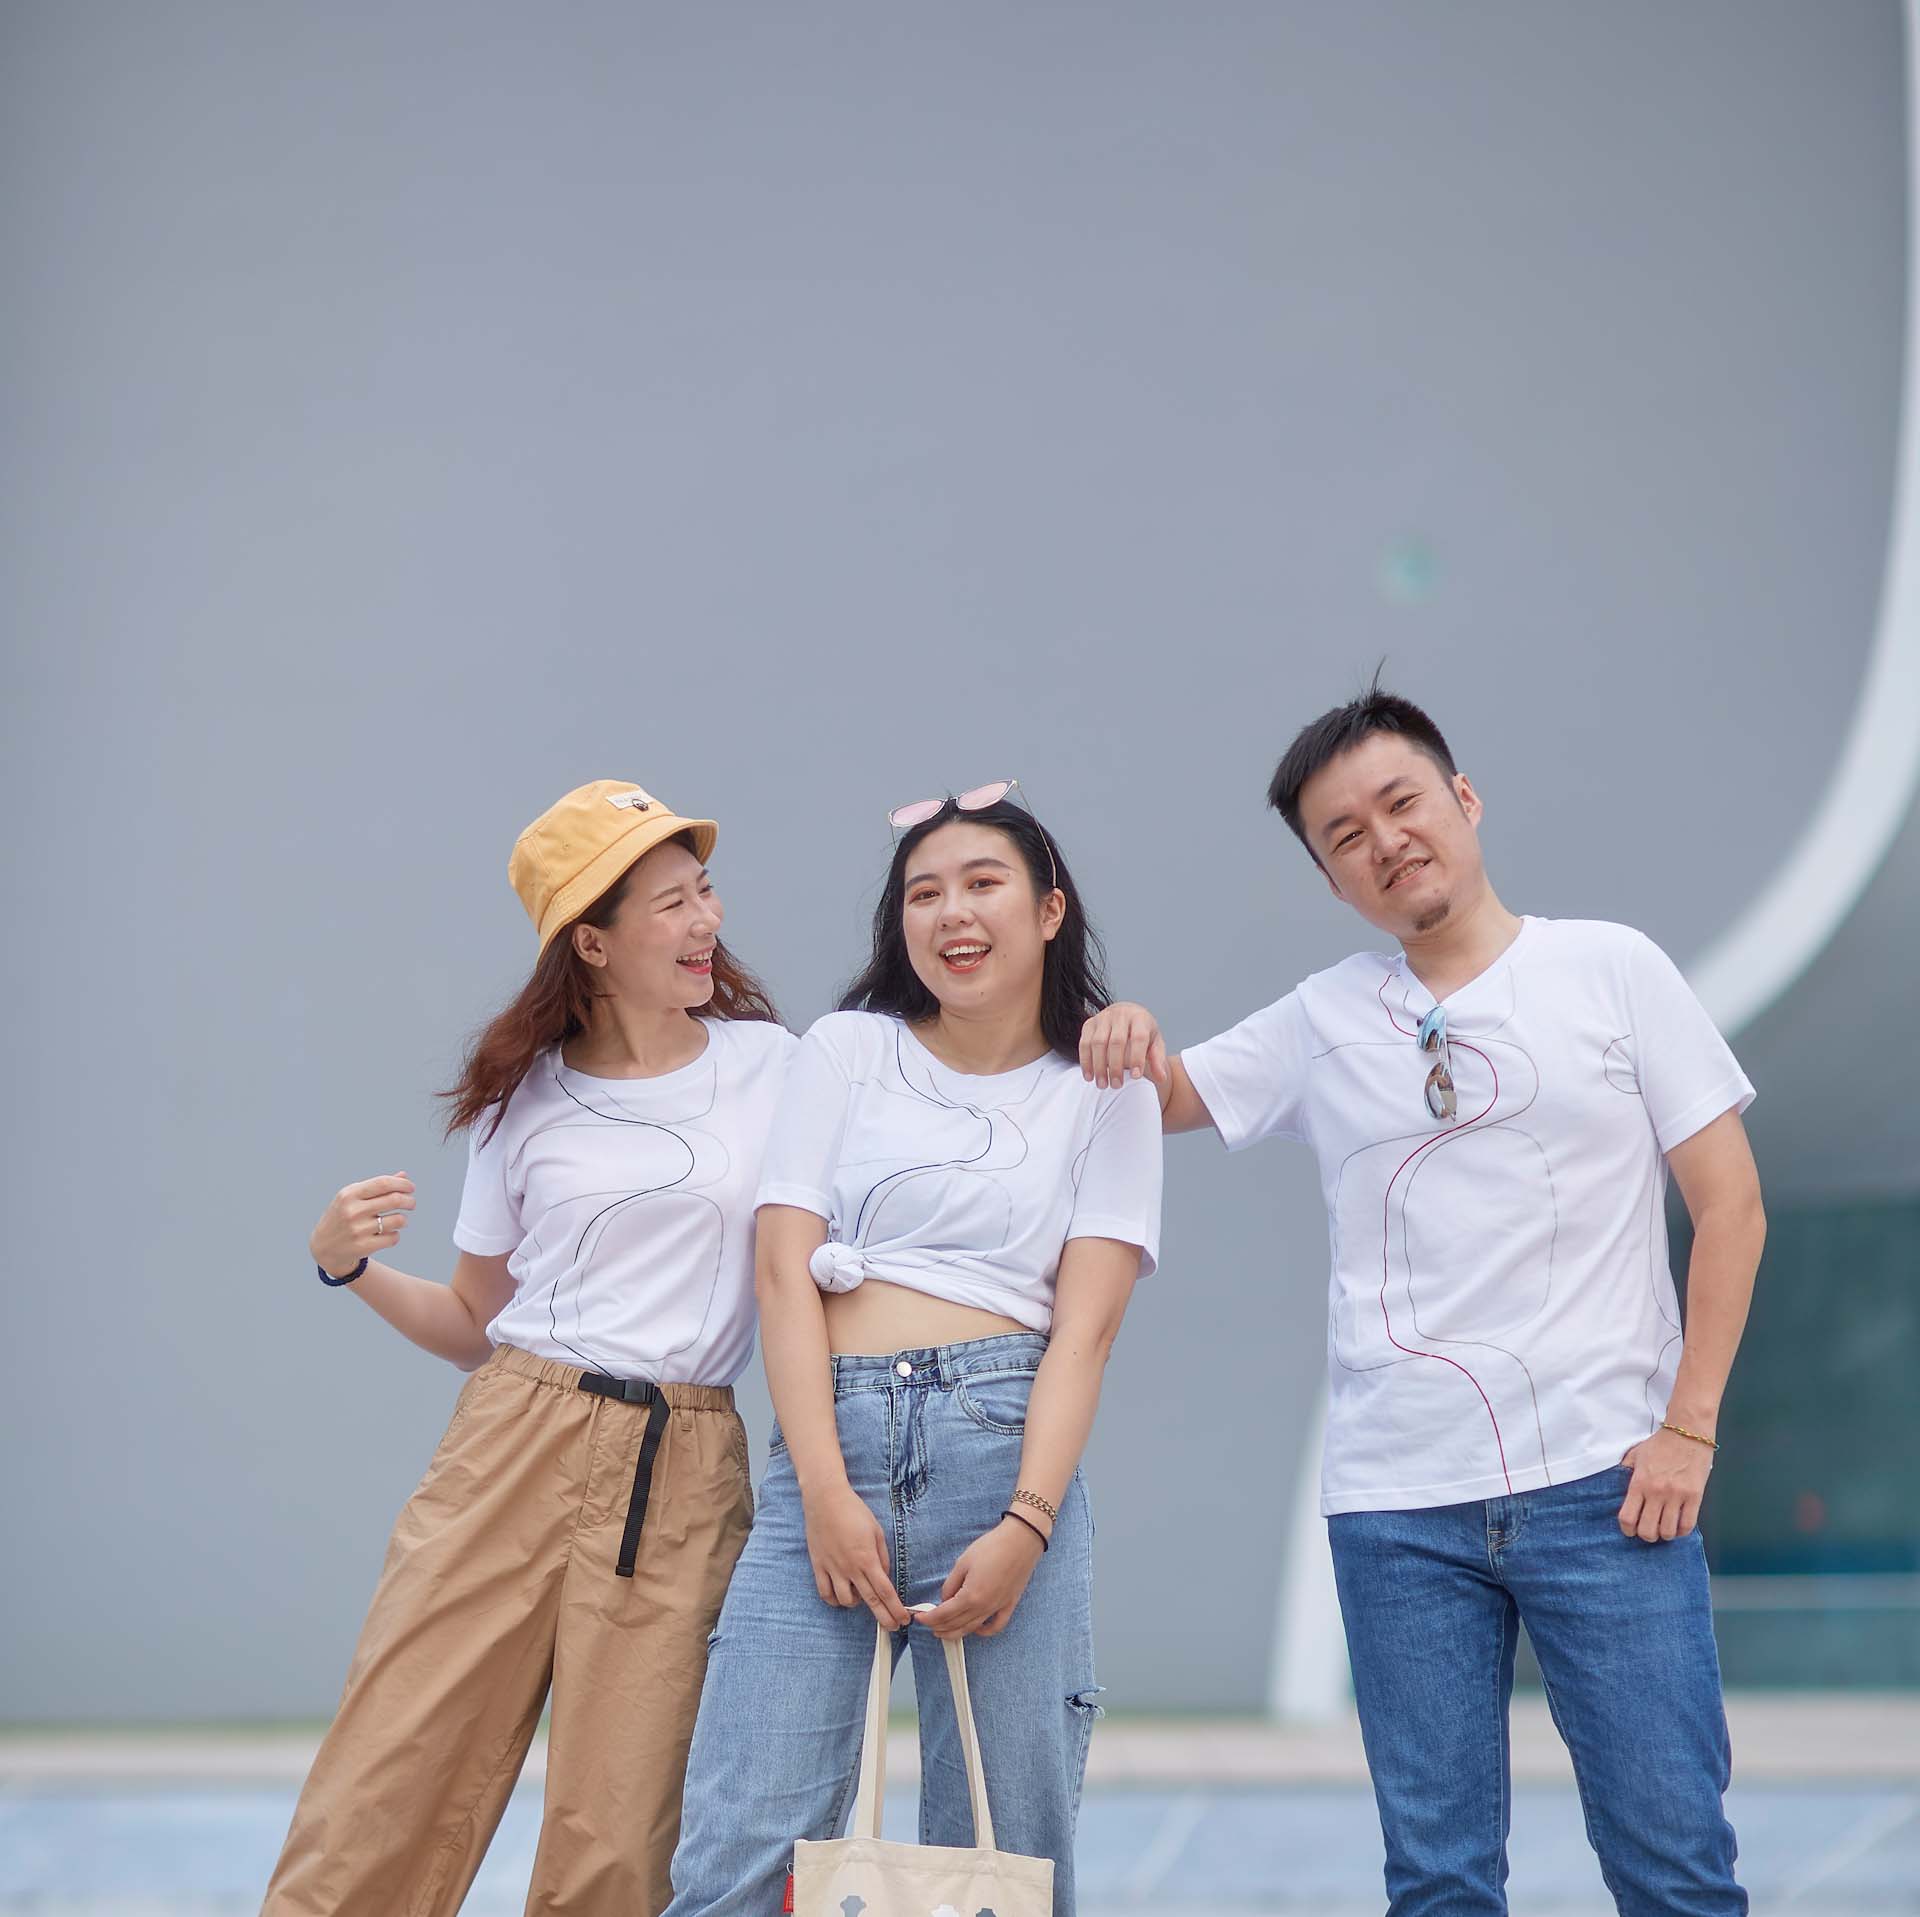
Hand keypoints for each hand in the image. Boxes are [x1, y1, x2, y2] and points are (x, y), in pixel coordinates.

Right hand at [311, 1174, 414, 1276]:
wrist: (324, 1246)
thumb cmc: (343, 1215)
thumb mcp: (353, 1197)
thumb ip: (378, 1186)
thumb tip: (404, 1175)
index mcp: (349, 1194)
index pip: (383, 1183)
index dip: (402, 1184)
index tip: (411, 1188)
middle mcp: (352, 1211)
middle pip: (394, 1200)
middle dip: (409, 1201)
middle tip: (411, 1204)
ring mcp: (357, 1230)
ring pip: (398, 1220)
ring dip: (403, 1219)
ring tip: (399, 1220)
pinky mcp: (363, 1246)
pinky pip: (393, 1238)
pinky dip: (395, 1235)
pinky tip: (389, 1234)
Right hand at [802, 1481, 909, 1628]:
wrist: (825, 1499)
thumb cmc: (854, 1511)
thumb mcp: (877, 1531)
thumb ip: (882, 1557)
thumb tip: (884, 1576)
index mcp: (867, 1558)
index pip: (885, 1591)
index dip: (895, 1608)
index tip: (904, 1619)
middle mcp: (850, 1568)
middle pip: (869, 1601)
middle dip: (884, 1617)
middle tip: (893, 1626)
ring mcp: (832, 1568)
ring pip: (845, 1601)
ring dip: (857, 1603)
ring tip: (862, 1595)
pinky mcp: (818, 1566)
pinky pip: (825, 1593)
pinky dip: (835, 1599)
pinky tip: (842, 1595)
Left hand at [917, 1519, 1043, 1638]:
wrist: (1021, 1540)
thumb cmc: (992, 1547)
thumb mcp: (963, 1562)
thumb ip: (951, 1584)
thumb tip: (945, 1599)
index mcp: (970, 1596)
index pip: (944, 1614)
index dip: (929, 1618)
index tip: (919, 1617)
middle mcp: (984, 1607)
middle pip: (957, 1625)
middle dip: (939, 1627)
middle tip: (928, 1625)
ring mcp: (998, 1607)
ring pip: (972, 1629)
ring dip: (956, 1633)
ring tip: (944, 1632)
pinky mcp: (1009, 1604)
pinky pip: (996, 1626)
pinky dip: (984, 1632)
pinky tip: (975, 1629)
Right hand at [1079, 1002, 1168, 1096]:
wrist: (1126, 1013)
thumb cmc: (1142, 1032)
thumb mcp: (1155, 1043)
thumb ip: (1157, 1059)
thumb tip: (1161, 1078)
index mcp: (1140, 1018)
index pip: (1139, 1038)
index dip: (1137, 1058)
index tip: (1136, 1077)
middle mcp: (1121, 1014)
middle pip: (1116, 1041)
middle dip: (1115, 1066)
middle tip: (1116, 1086)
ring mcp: (1103, 1018)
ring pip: (1098, 1043)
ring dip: (1098, 1066)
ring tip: (1102, 1085)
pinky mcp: (1089, 1023)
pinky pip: (1084, 1043)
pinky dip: (1085, 1061)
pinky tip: (1089, 1077)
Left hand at [1617, 1427, 1714, 1541]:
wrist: (1687, 1432)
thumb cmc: (1660, 1444)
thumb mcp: (1635, 1455)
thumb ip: (1626, 1471)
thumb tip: (1616, 1486)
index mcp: (1639, 1482)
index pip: (1627, 1517)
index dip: (1627, 1530)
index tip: (1629, 1530)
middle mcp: (1656, 1492)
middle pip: (1647, 1530)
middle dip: (1646, 1535)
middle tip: (1648, 1531)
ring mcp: (1677, 1495)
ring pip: (1668, 1531)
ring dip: (1664, 1534)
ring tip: (1663, 1528)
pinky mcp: (1695, 1497)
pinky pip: (1688, 1525)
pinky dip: (1681, 1531)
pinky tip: (1678, 1526)